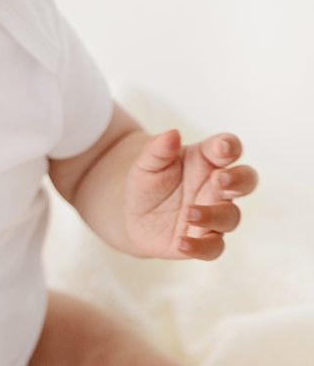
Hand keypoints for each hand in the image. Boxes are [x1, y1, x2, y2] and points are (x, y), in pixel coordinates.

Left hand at [124, 130, 257, 259]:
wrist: (133, 215)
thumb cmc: (147, 182)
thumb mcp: (146, 163)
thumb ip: (158, 149)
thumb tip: (173, 134)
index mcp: (206, 160)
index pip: (228, 148)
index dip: (230, 146)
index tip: (222, 147)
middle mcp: (216, 187)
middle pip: (245, 180)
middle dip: (238, 179)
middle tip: (219, 179)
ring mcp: (214, 213)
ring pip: (231, 216)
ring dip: (213, 214)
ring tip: (187, 213)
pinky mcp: (204, 239)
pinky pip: (213, 247)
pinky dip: (201, 246)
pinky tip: (182, 242)